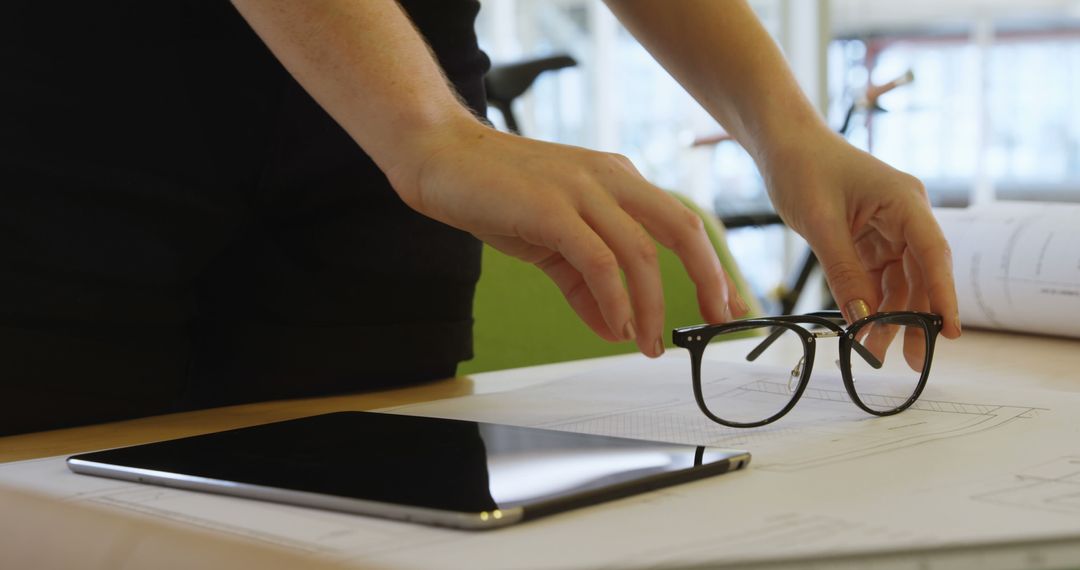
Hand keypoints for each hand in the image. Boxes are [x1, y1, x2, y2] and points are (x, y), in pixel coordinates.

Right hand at [384, 117, 747, 357]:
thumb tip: (618, 330)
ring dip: (652, 307)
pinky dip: (615, 298)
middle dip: (708, 280)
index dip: (710, 267)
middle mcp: (611, 179)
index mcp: (619, 181)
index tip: (726, 305)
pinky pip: (598, 260)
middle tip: (717, 324)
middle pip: (682, 230)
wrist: (441, 158)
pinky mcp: (551, 208)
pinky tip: (618, 327)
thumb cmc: (496, 195)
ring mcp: (582, 190)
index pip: (681, 224)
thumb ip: (586, 286)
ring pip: (641, 253)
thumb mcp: (552, 244)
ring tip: (651, 345)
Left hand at [763, 131, 960, 368]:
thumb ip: (844, 272)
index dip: (943, 295)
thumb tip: (864, 319)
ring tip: (873, 352)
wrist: (782, 143)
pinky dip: (871, 301)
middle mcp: (905, 214)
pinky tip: (863, 327)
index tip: (949, 332)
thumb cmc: (802, 167)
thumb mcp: (820, 224)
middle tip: (910, 360)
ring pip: (900, 281)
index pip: (934, 253)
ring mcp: (890, 226)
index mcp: (905, 201)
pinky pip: (878, 275)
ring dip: (889, 315)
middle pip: (921, 274)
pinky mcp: (870, 237)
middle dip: (914, 317)